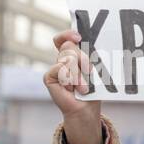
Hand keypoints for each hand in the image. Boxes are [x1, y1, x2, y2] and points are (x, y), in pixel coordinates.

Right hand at [44, 29, 103, 143]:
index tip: (78, 37)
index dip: (68, 34)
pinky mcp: (49, 77)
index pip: (64, 39)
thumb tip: (84, 44)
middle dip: (82, 58)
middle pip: (68, 46)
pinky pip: (60, 69)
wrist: (86, 109)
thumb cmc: (93, 90)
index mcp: (73, 56)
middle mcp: (62, 60)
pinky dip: (70, 79)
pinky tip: (72, 89)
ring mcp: (55, 68)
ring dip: (78, 73)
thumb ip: (88, 57)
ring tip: (84, 87)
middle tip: (89, 71)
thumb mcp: (94, 70)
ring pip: (66, 58)